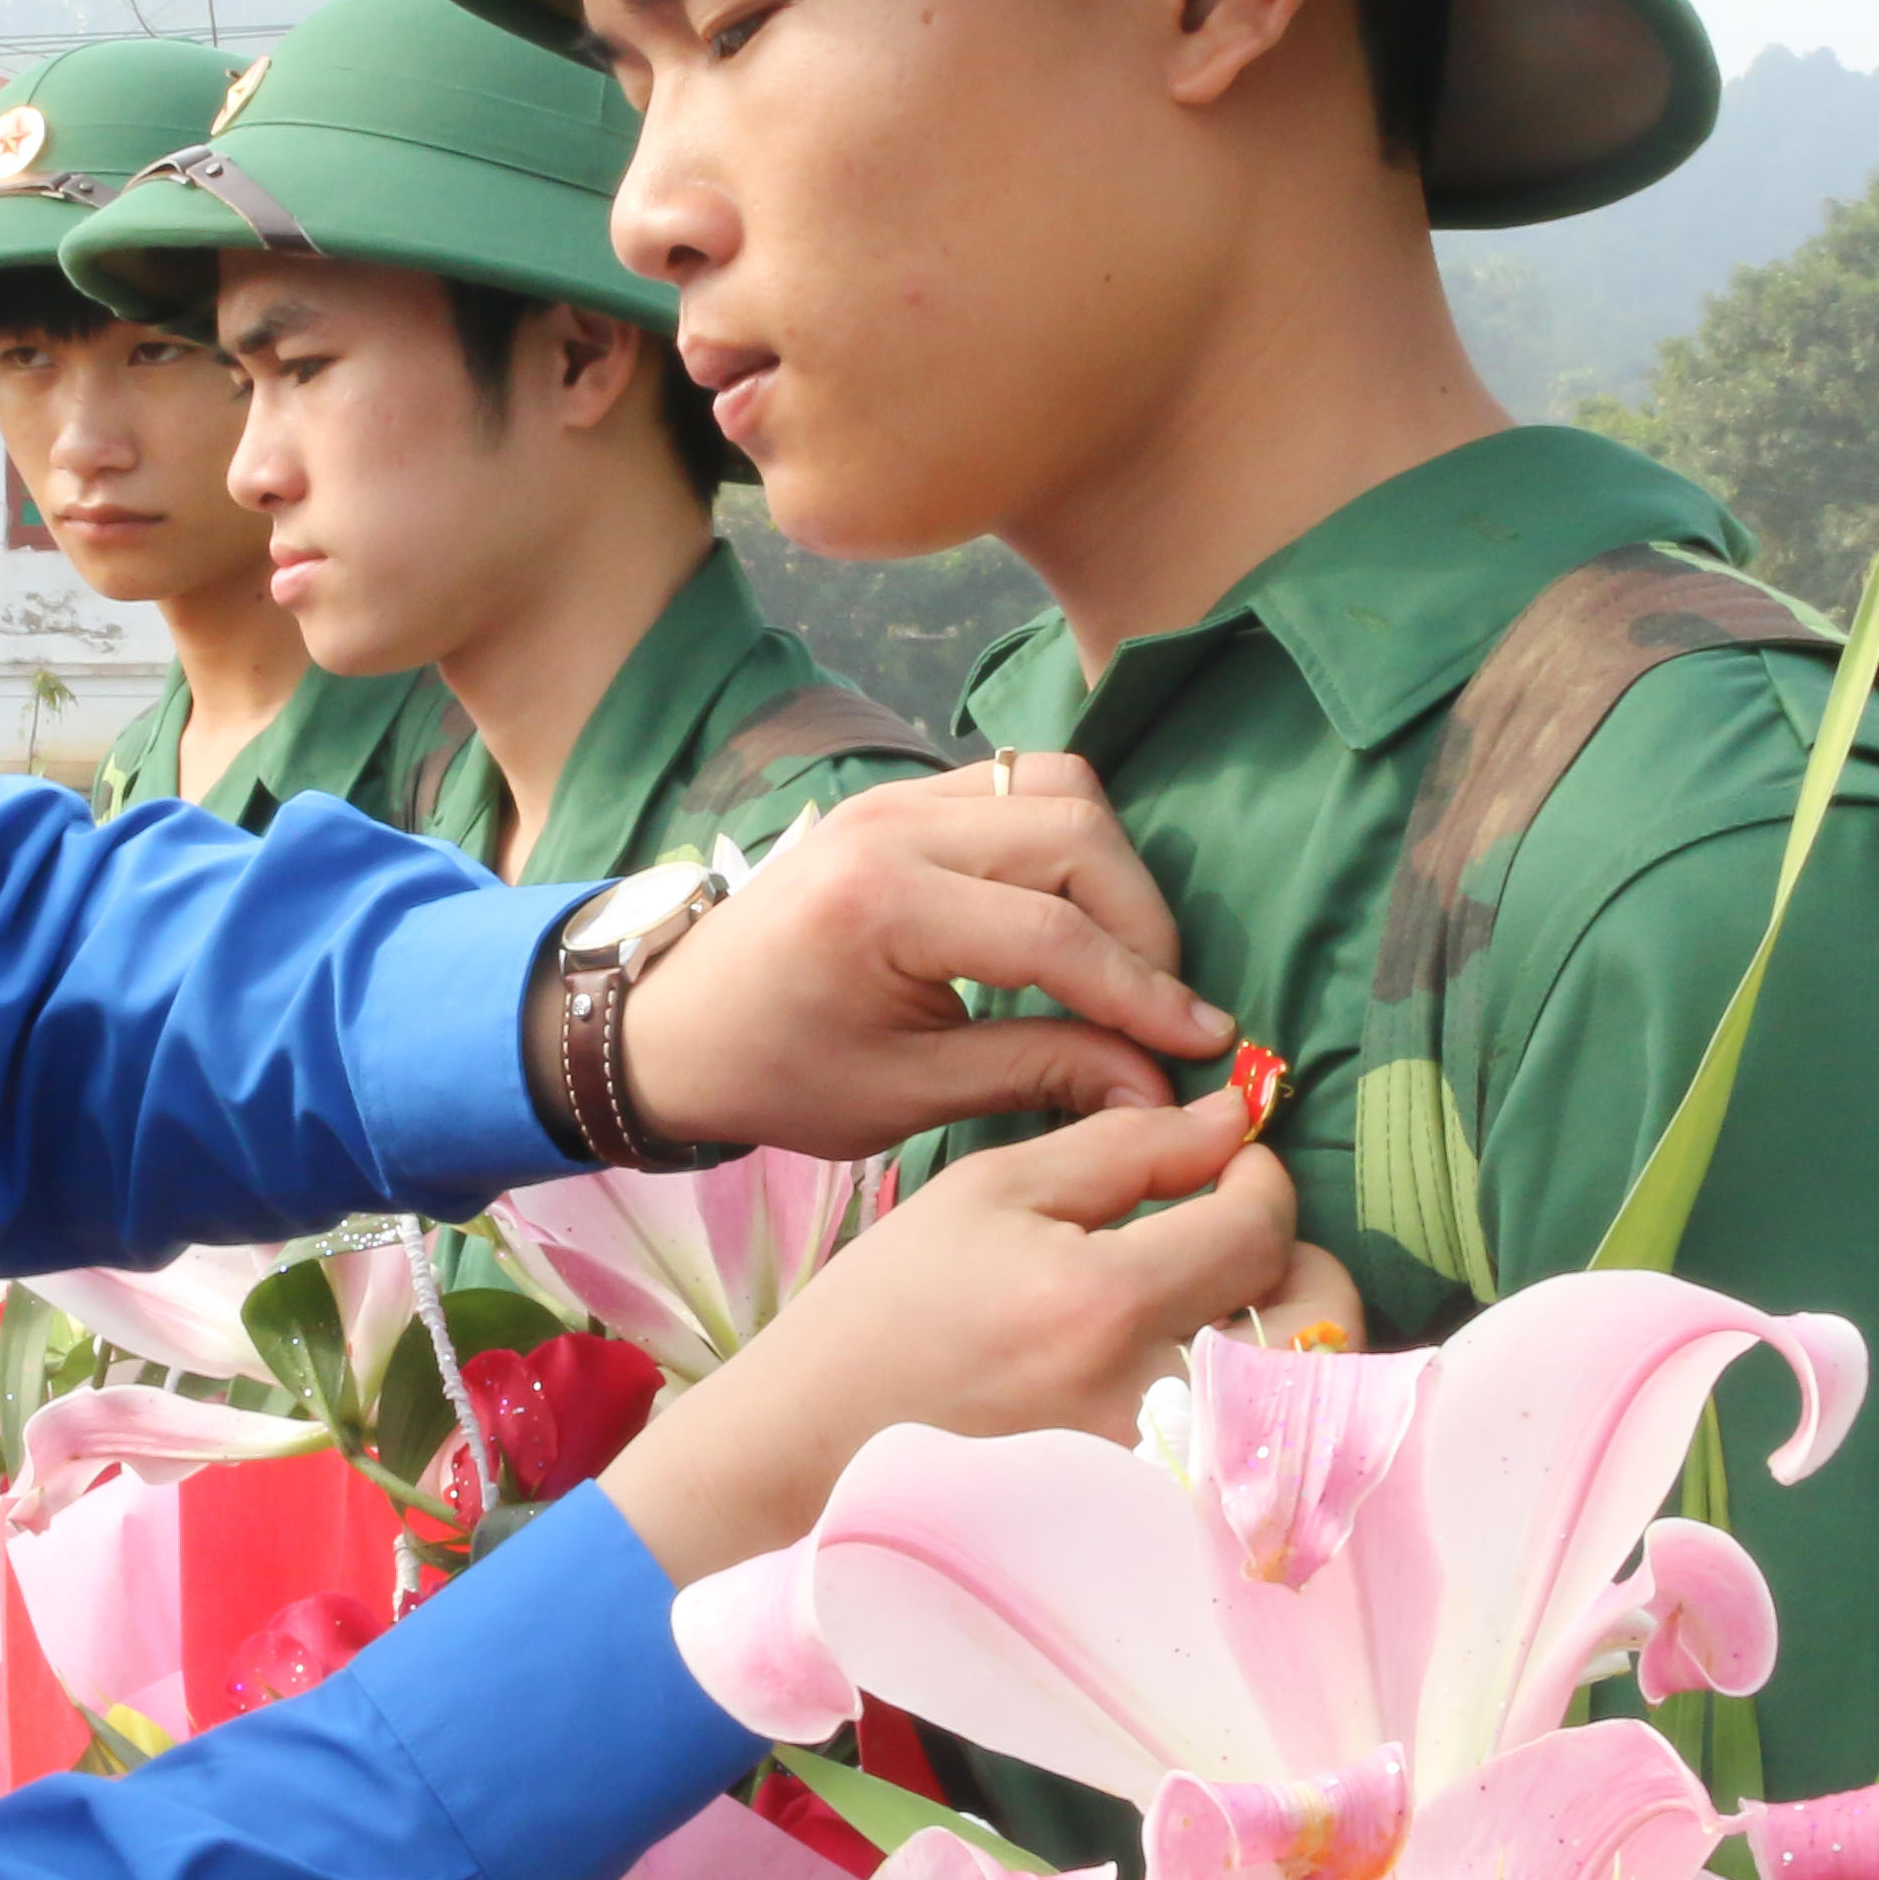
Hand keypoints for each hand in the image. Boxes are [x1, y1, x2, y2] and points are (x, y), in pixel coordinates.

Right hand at [600, 1084, 1301, 1581]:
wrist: (813, 1447)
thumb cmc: (889, 1308)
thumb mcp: (990, 1192)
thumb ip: (1124, 1145)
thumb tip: (1233, 1118)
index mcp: (1102, 1301)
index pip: (1260, 1228)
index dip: (1262, 1178)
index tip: (1230, 1166)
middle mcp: (1147, 1400)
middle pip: (1317, 1325)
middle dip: (1299, 1262)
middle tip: (1239, 1238)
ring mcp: (1156, 1474)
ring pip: (1299, 1399)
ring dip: (1286, 1336)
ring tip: (1222, 1307)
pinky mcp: (1151, 1519)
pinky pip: (1255, 1458)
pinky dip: (1252, 1408)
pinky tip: (1199, 1377)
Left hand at [615, 758, 1230, 1160]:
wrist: (672, 1023)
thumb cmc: (778, 1072)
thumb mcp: (907, 1095)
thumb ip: (1040, 1074)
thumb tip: (1162, 1087)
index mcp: (882, 905)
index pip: (1054, 932)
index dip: (1144, 992)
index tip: (1206, 1042)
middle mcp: (893, 824)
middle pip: (1076, 836)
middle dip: (1142, 924)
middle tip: (1164, 1009)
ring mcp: (897, 795)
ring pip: (1059, 789)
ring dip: (1113, 870)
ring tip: (1124, 961)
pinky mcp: (903, 793)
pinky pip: (1021, 784)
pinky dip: (1069, 839)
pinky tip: (1074, 914)